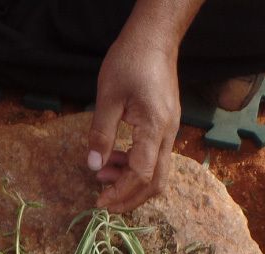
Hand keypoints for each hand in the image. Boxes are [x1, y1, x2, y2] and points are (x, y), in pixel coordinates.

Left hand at [87, 35, 180, 212]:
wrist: (155, 40)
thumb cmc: (130, 62)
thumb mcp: (108, 97)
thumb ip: (101, 133)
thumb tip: (93, 166)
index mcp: (155, 128)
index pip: (141, 174)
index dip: (120, 193)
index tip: (100, 202)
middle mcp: (168, 134)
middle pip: (156, 182)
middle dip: (130, 198)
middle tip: (103, 201)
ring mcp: (170, 131)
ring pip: (157, 172)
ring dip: (131, 182)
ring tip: (101, 175)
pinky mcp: (166, 127)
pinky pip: (155, 158)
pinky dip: (135, 167)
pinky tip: (115, 159)